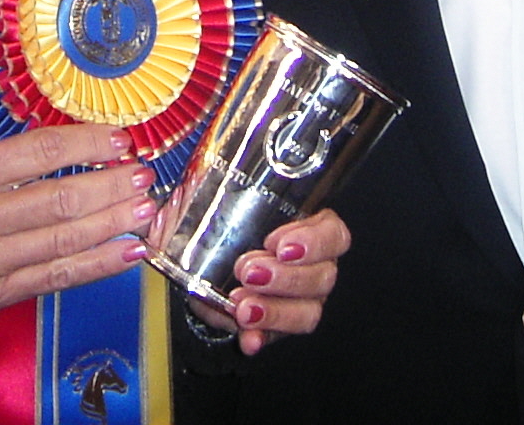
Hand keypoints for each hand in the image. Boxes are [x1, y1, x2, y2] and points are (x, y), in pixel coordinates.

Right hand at [0, 124, 157, 335]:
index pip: (42, 153)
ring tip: (145, 210)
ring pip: (65, 240)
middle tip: (143, 176)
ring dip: (113, 224)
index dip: (89, 145)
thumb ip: (4, 161)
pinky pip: (54, 278)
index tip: (120, 139)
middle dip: (113, 187)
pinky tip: (124, 252)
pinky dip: (96, 264)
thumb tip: (66, 150)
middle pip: (63, 199)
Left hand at [187, 208, 349, 356]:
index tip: (277, 243)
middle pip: (322, 276)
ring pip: (308, 310)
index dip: (313, 241)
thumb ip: (214, 194)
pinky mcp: (281, 325)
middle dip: (285, 277)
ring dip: (275, 310)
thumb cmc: (223, 229)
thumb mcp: (221, 204)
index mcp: (309, 228)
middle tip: (249, 269)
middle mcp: (313, 265)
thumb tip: (191, 185)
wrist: (206, 267)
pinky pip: (280, 337)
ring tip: (243, 306)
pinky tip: (247, 338)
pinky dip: (262, 337)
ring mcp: (302, 299)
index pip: (333, 233)